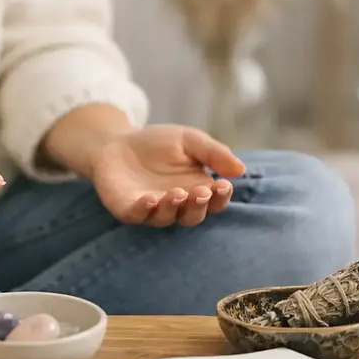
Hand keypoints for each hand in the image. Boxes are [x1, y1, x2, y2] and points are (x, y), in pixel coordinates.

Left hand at [89, 125, 245, 226]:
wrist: (117, 141)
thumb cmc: (158, 144)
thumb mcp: (189, 140)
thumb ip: (214, 153)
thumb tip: (240, 169)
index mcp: (196, 190)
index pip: (215, 201)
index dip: (221, 197)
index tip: (223, 184)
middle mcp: (177, 205)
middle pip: (193, 215)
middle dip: (199, 205)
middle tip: (201, 190)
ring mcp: (151, 210)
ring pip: (167, 217)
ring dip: (173, 207)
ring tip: (176, 193)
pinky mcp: (127, 209)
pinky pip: (137, 215)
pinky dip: (144, 209)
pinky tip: (150, 198)